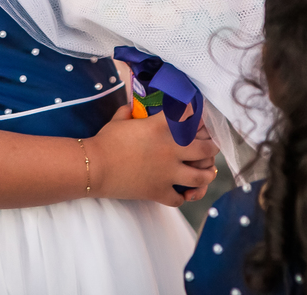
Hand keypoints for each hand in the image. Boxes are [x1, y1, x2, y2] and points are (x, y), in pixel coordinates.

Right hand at [88, 105, 219, 206]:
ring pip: (202, 177)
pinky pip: (180, 199)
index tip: (198, 116)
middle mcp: (171, 150)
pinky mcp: (159, 192)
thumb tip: (131, 107)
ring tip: (205, 172)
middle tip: (210, 145)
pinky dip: (183, 196)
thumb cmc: (105, 140)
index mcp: (162, 128)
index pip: (191, 117)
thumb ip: (129, 111)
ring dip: (206, 174)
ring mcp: (168, 173)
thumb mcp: (119, 119)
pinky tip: (182, 192)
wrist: (94, 167)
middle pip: (207, 149)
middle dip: (212, 146)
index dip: (198, 116)